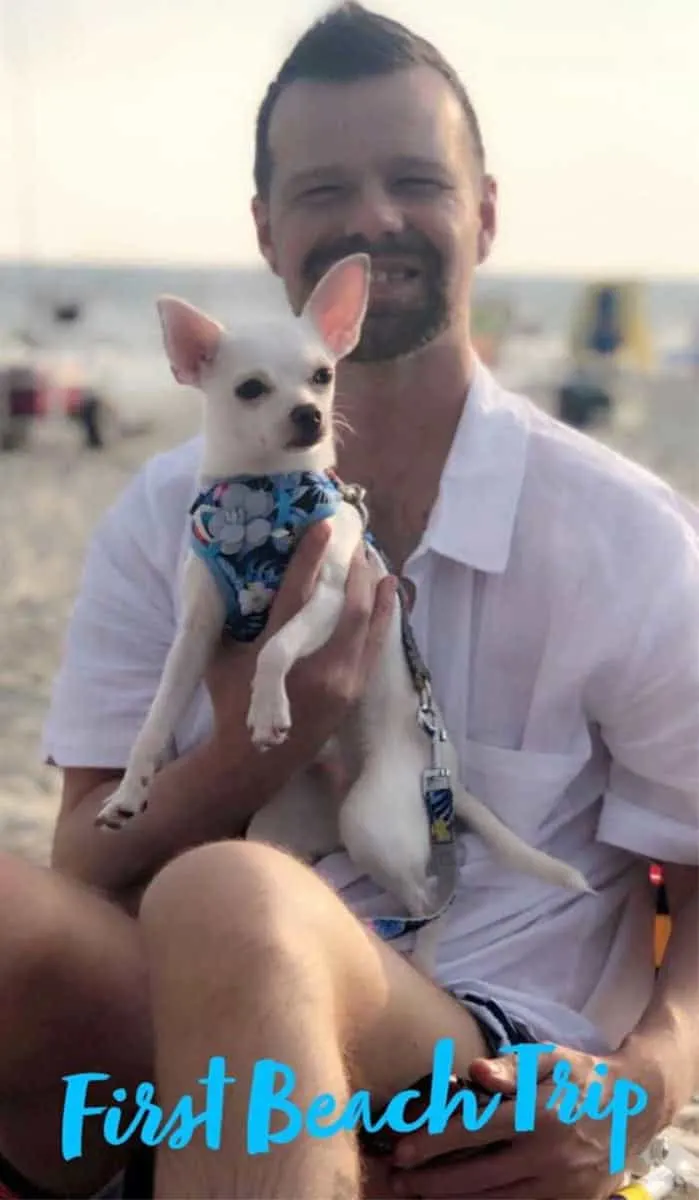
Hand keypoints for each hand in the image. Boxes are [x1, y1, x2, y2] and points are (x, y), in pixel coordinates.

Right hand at [206, 521, 396, 772]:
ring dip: (374, 588)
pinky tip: (387, 593)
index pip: (298, 594)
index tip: (323, 527)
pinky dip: (382, 615)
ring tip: (373, 559)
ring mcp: (341, 681)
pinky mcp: (353, 691)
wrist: (252, 762)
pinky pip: (374, 644)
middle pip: (349, 606)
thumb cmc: (231, 704)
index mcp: (276, 653)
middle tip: (354, 541)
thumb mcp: (222, 657)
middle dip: (356, 569)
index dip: (311, 557)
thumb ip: (236, 619)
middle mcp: (316, 666)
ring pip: (369, 624)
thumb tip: (244, 574)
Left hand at [388, 1046, 653, 1198]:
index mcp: (541, 1115)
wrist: (637, 1107)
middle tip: (396, 1180)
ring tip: (420, 1195)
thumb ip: (512, 1067)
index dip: (435, 1142)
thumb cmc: (582, 1077)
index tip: (402, 1149)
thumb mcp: (551, 1059)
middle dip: (433, 1181)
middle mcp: (550, 1156)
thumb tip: (475, 1072)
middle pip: (479, 1176)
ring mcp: (562, 1188)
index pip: (475, 1131)